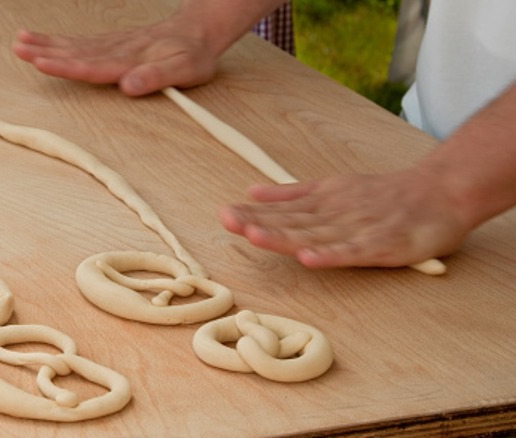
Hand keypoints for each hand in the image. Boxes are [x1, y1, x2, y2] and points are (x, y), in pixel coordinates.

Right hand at [13, 21, 218, 95]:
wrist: (198, 31)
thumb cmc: (193, 55)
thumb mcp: (185, 70)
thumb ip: (156, 77)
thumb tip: (128, 87)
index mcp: (130, 60)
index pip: (93, 65)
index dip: (67, 66)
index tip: (42, 62)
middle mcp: (117, 50)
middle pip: (76, 52)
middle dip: (46, 51)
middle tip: (18, 48)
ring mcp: (113, 45)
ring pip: (74, 45)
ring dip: (46, 44)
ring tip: (20, 41)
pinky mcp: (112, 43)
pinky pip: (82, 42)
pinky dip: (60, 41)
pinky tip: (43, 40)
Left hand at [219, 170, 470, 268]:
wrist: (441, 191)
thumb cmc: (384, 195)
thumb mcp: (333, 188)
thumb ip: (293, 194)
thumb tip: (252, 192)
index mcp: (322, 202)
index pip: (283, 211)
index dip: (254, 214)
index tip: (225, 214)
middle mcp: (335, 213)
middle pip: (293, 221)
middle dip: (259, 222)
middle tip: (228, 219)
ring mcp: (358, 228)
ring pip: (317, 235)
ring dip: (286, 236)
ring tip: (255, 235)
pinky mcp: (382, 245)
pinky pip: (354, 252)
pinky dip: (331, 255)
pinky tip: (309, 259)